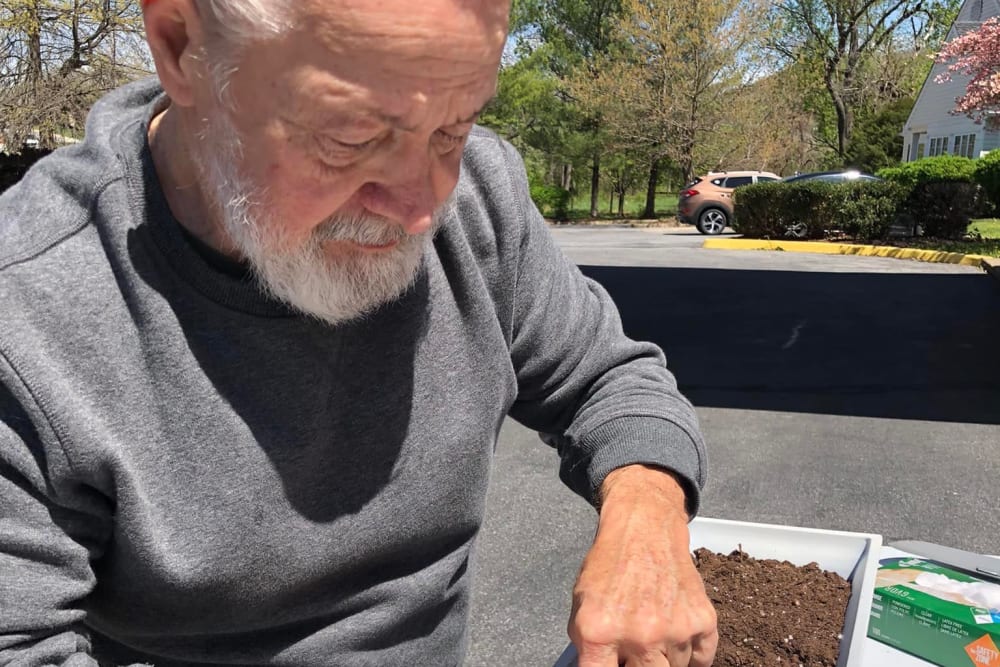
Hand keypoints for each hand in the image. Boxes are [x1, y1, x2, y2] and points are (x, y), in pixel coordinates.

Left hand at [568, 465, 717, 666]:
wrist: (644, 528)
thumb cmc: (610, 565)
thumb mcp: (581, 605)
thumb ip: (587, 646)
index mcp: (600, 632)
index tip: (613, 664)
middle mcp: (640, 636)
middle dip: (639, 666)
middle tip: (635, 648)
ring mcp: (675, 630)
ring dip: (664, 657)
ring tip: (654, 629)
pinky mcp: (703, 621)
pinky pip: (702, 661)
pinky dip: (690, 655)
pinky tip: (675, 634)